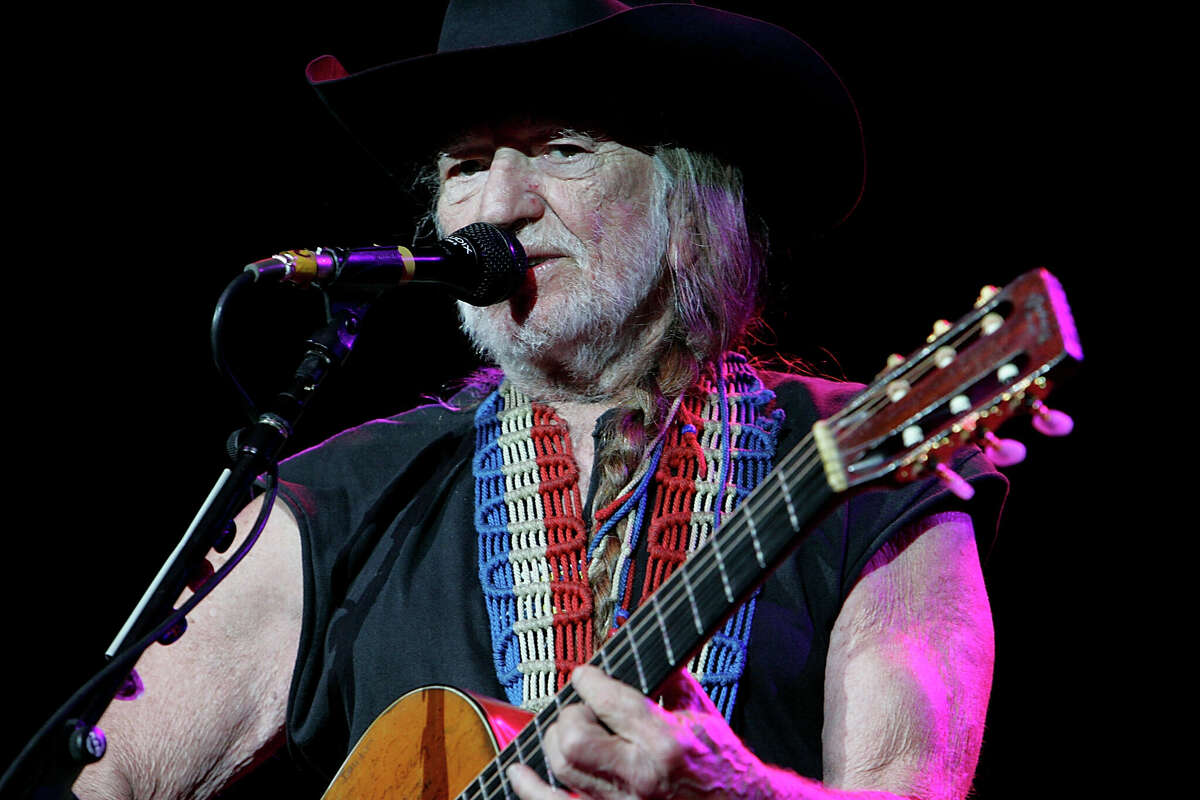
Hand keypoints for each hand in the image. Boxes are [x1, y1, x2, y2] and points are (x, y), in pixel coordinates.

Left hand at [507, 665, 769, 798]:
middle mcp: (640, 775)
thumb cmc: (718, 759)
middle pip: (574, 736)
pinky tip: (518, 772)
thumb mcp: (698, 709)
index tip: (586, 676)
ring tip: (567, 730)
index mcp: (665, 740)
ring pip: (561, 766)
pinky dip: (530, 790)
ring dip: (556, 740)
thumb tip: (633, 643)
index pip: (607, 699)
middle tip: (585, 710)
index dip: (588, 679)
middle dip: (572, 714)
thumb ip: (665, 676)